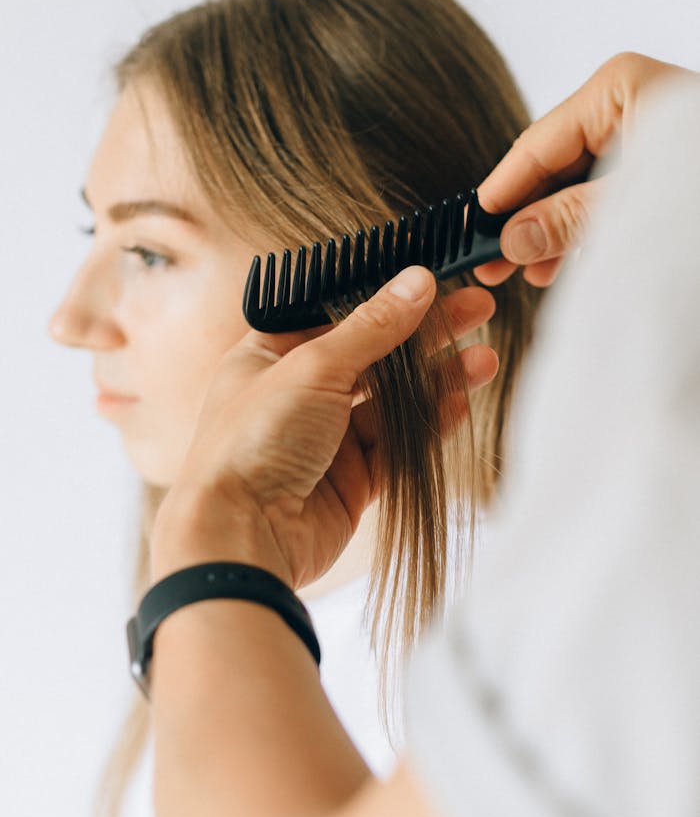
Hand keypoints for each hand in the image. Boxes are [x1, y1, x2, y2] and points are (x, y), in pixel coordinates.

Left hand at [151, 269, 497, 588]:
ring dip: (436, 379)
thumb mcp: (314, 367)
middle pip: (373, 353)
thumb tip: (417, 281)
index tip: (431, 278)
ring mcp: (325, 437)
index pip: (335, 313)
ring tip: (485, 357)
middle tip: (476, 307)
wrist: (242, 538)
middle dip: (424, 332)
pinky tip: (461, 401)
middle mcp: (297, 393)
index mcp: (269, 354)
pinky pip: (397, 444)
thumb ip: (372, 327)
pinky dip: (428, 423)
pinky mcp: (350, 479)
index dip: (383, 295)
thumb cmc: (253, 442)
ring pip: (391, 400)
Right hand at [475, 52, 688, 286]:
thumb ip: (566, 219)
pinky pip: (605, 192)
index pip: (536, 142)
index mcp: (618, 88)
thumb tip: (513, 238)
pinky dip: (584, 226)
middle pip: (553, 163)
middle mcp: (627, 102)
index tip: (472, 227)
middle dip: (524, 216)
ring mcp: (643, 132)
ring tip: (528, 272)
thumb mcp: (631, 205)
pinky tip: (563, 260)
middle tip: (492, 262)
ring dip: (551, 228)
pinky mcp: (658, 164)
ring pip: (577, 182)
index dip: (501, 190)